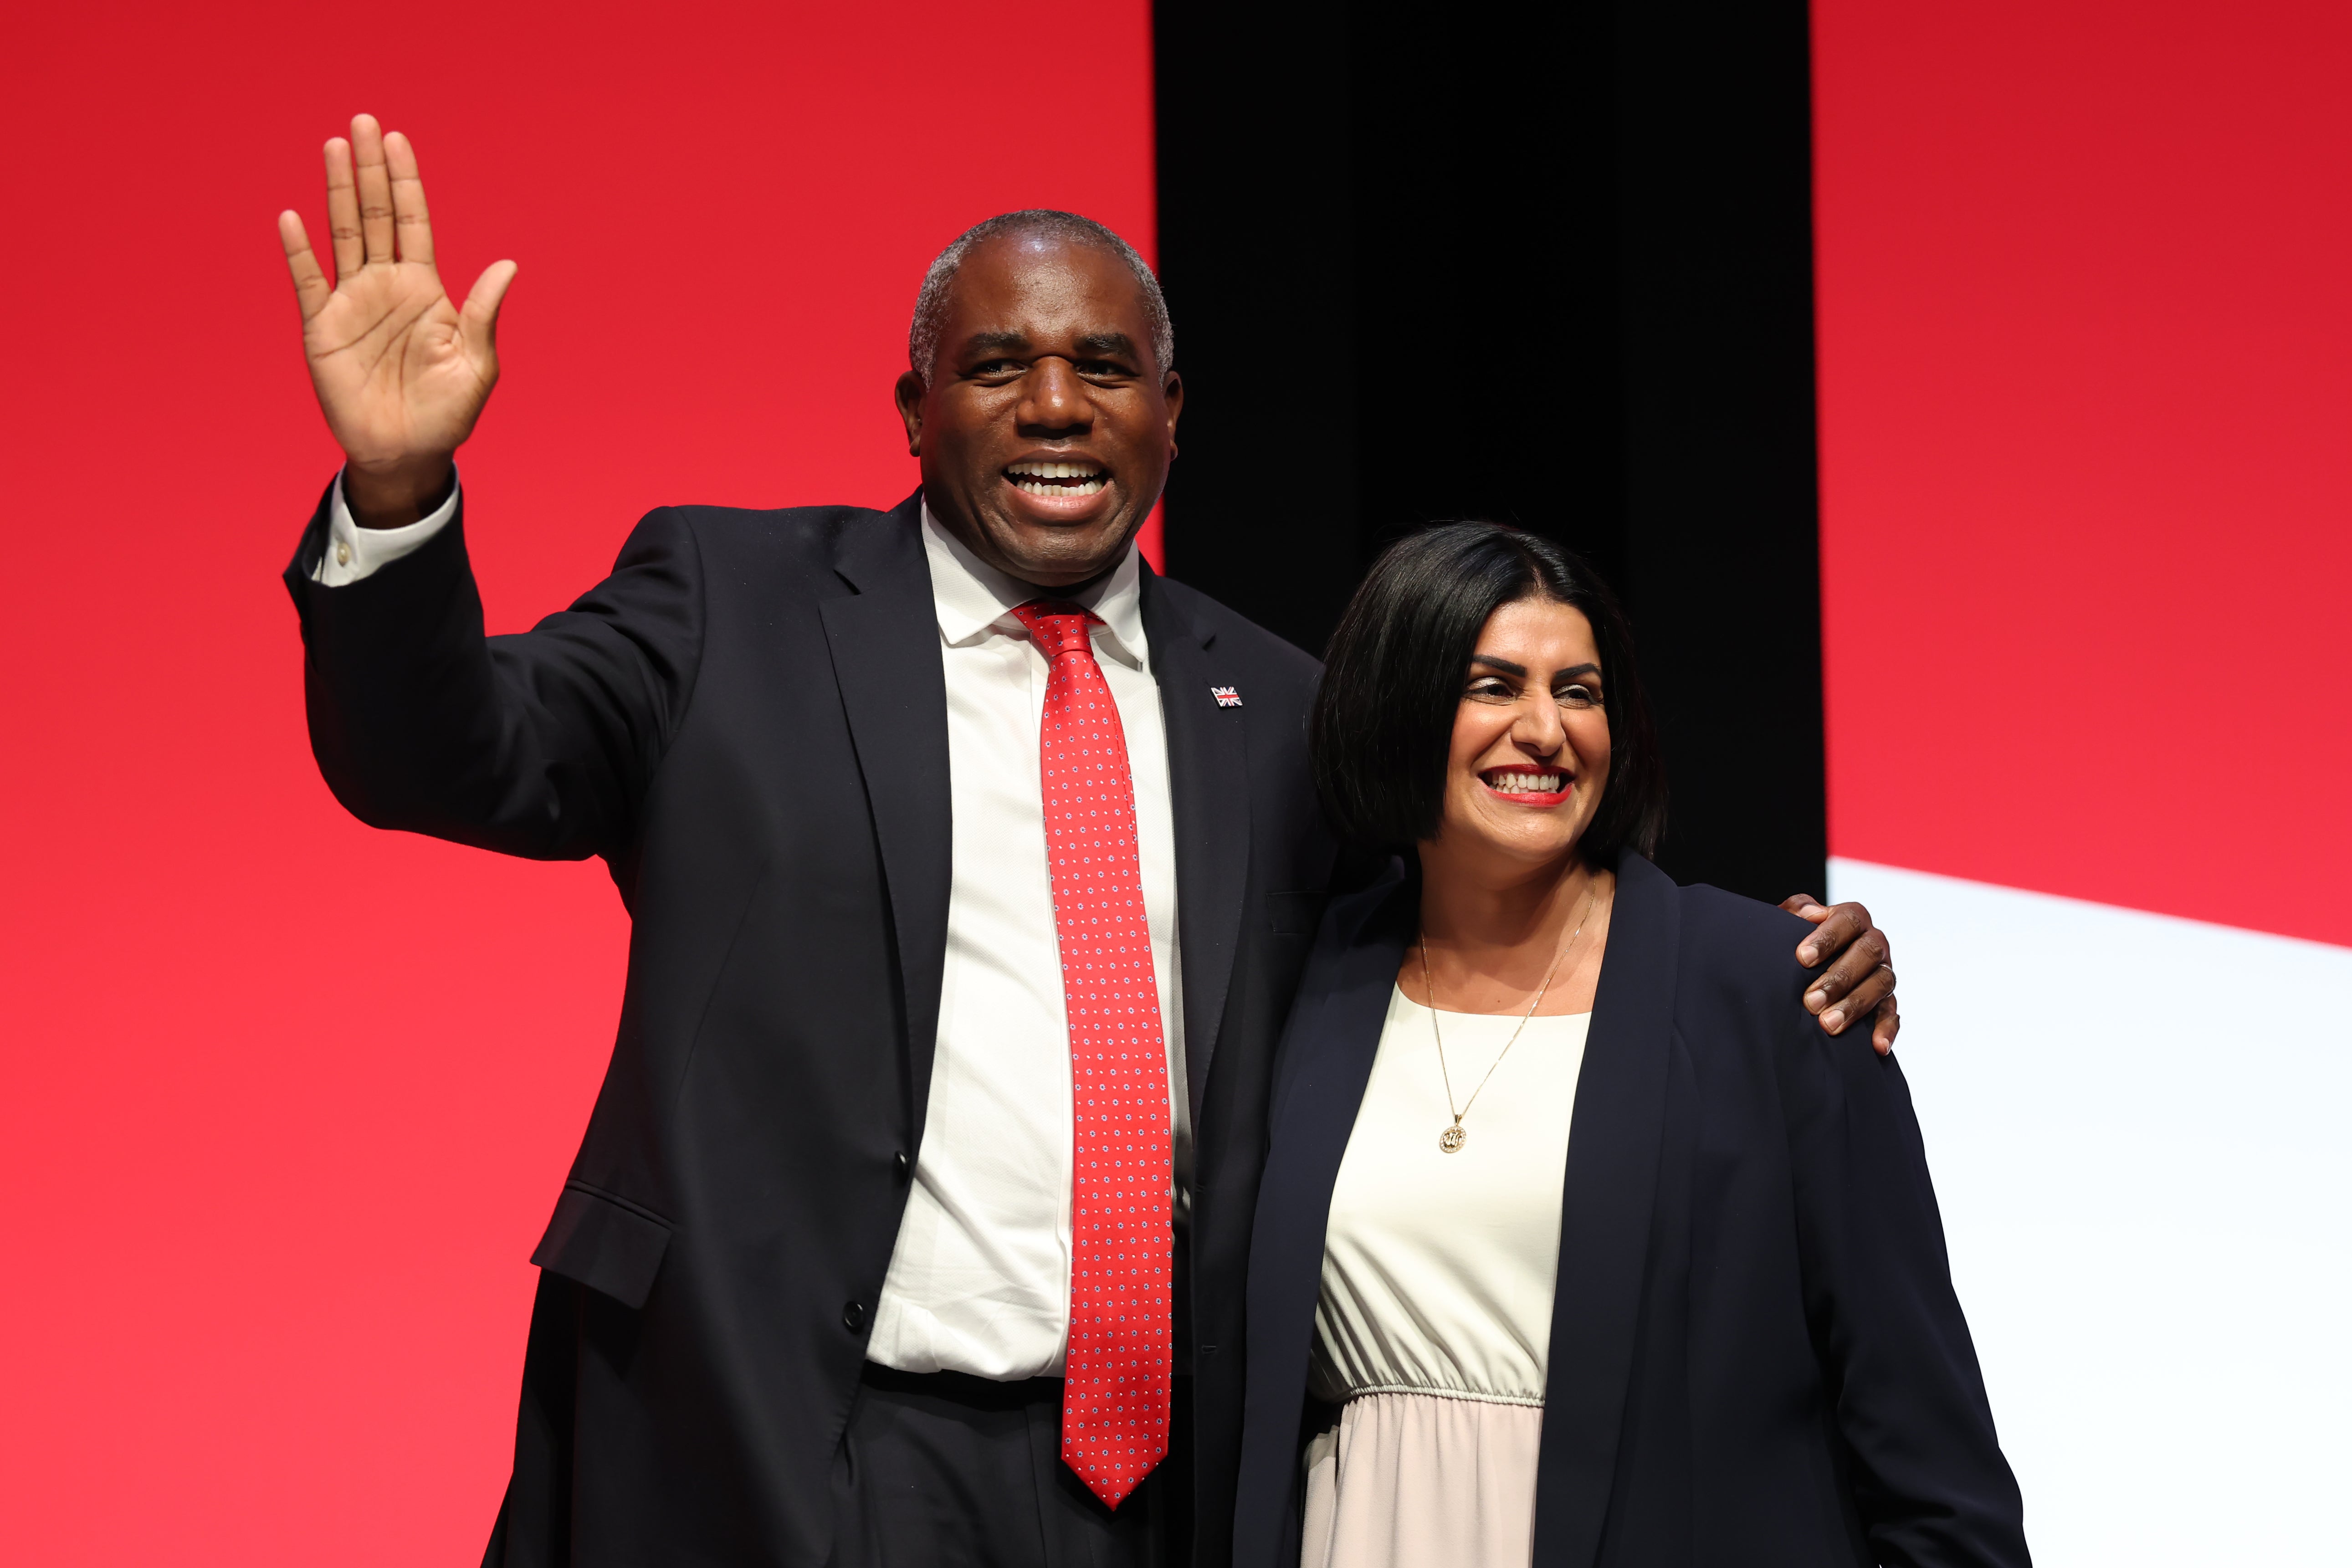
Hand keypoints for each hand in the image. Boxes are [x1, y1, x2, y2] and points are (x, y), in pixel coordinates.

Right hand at [277, 115, 516, 525]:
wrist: (407, 453)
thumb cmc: (447, 413)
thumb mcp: (476, 364)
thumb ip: (483, 313)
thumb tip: (508, 265)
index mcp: (425, 289)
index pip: (415, 222)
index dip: (406, 182)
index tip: (397, 140)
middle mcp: (386, 286)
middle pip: (376, 215)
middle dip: (370, 170)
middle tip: (362, 123)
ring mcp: (352, 303)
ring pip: (343, 234)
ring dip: (337, 192)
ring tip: (333, 147)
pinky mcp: (322, 328)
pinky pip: (309, 281)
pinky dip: (300, 251)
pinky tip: (292, 217)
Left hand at [1781, 895, 1898, 1054]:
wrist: (1803, 964)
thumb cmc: (1796, 942)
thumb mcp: (1789, 922)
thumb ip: (1796, 910)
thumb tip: (1811, 914)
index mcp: (1853, 918)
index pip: (1848, 921)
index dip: (1828, 938)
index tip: (1802, 958)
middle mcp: (1874, 942)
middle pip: (1868, 954)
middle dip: (1838, 979)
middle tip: (1810, 1001)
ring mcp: (1883, 971)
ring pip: (1881, 983)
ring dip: (1855, 1005)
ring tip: (1828, 1024)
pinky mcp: (1887, 999)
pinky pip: (1892, 1013)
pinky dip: (1887, 1029)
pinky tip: (1877, 1046)